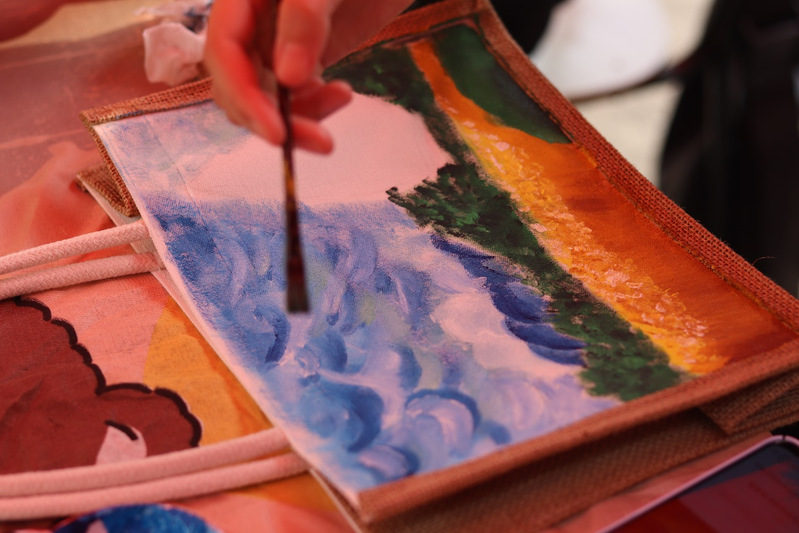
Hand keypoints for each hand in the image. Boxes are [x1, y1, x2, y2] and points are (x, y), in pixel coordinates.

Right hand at [205, 0, 413, 152]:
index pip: (224, 53)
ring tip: (342, 98)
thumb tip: (288, 78)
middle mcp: (251, 22)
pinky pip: (294, 95)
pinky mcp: (304, 56)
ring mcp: (276, 41)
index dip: (245, 97)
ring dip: (299, 116)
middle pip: (240, 85)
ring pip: (266, 97)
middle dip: (275, 119)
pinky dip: (314, 105)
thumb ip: (306, 19)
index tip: (277, 133)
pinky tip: (342, 93)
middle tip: (321, 141)